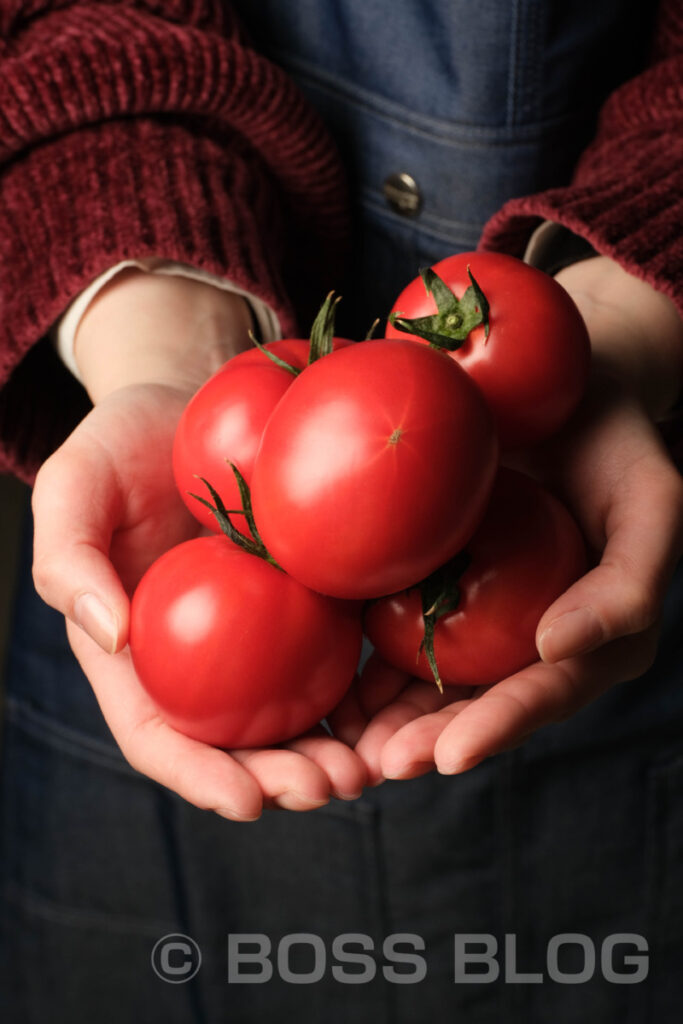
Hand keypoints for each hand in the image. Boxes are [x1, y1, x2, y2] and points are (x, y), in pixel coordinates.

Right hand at [32, 271, 365, 817]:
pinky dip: (366, 689)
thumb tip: (110, 636)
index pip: (158, 734)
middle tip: (333, 787)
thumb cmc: (119, 444)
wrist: (193, 401)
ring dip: (335, 749)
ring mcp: (258, 634)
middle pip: (237, 741)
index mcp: (135, 652)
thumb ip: (69, 560)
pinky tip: (401, 700)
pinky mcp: (307, 600)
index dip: (199, 775)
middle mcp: (198, 657)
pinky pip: (335, 652)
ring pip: (295, 712)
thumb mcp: (74, 488)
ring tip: (377, 765)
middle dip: (283, 779)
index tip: (247, 802)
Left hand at [330, 257, 682, 782]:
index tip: (449, 755)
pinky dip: (356, 657)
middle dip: (426, 740)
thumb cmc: (619, 447)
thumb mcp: (651, 506)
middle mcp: (525, 639)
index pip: (542, 692)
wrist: (566, 390)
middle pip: (473, 703)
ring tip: (338, 743)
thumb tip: (556, 646)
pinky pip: (388, 625)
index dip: (498, 727)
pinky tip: (321, 675)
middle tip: (379, 764)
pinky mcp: (427, 581)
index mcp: (587, 638)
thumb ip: (627, 583)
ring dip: (381, 717)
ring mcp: (474, 614)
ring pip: (424, 680)